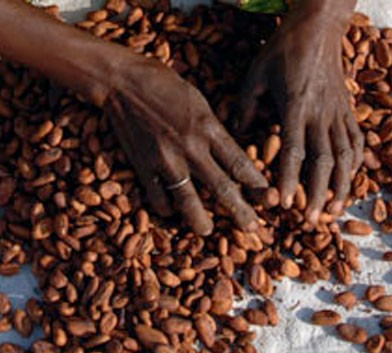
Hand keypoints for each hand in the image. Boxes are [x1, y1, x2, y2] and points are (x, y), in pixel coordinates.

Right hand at [102, 60, 267, 234]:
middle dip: (241, 212)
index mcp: (209, 127)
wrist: (123, 81)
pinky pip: (158, 197)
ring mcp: (166, 160)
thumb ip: (214, 130)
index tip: (268, 199)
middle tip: (253, 229)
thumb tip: (230, 156)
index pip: (241, 164)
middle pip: (223, 188)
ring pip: (188, 201)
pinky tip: (171, 210)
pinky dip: (165, 207)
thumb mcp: (199, 102)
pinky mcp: (143, 166)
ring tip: (207, 231)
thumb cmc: (164, 84)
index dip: (257, 186)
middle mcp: (191, 147)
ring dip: (200, 221)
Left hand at [235, 4, 360, 219]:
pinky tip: (352, 181)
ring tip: (337, 211)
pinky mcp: (349, 108)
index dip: (289, 179)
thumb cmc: (284, 48)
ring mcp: (338, 111)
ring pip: (346, 155)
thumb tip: (235, 132)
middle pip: (325, 160)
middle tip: (313, 220)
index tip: (284, 204)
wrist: (319, 26)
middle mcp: (321, 112)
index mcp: (296, 105)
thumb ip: (245, 104)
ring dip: (343, 185)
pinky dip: (357, 163)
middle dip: (320, 193)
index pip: (294, 150)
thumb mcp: (256, 72)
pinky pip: (357, 140)